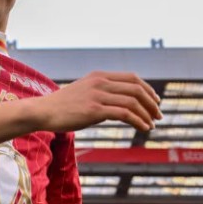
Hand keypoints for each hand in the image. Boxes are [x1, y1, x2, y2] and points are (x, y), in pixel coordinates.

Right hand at [32, 71, 161, 132]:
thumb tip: (121, 106)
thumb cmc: (63, 105)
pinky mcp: (94, 110)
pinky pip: (124, 114)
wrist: (43, 111)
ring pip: (133, 101)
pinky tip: (143, 128)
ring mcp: (97, 95)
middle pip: (136, 88)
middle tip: (159, 115)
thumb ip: (102, 93)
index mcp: (99, 76)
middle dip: (152, 103)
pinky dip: (138, 121)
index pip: (132, 78)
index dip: (148, 89)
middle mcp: (100, 82)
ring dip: (147, 114)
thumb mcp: (84, 92)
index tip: (155, 101)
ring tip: (152, 125)